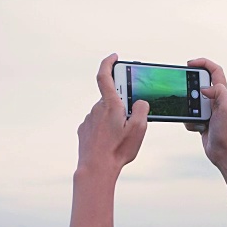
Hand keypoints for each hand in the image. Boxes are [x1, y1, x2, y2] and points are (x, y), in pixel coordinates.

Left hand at [76, 54, 148, 179]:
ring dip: (114, 119)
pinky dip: (105, 128)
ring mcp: (89, 119)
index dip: (109, 63)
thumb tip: (140, 102)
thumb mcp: (139, 129)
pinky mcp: (84, 130)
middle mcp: (97, 108)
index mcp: (110, 104)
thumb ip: (142, 110)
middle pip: (111, 98)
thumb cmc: (118, 150)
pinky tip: (111, 142)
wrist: (96, 169)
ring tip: (121, 137)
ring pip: (105, 112)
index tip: (115, 57)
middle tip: (131, 119)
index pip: (105, 75)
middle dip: (122, 105)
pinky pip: (97, 123)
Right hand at [185, 58, 226, 168]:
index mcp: (223, 94)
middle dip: (191, 91)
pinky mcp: (202, 120)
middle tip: (189, 99)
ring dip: (190, 110)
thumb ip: (219, 92)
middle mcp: (216, 100)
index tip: (189, 64)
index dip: (202, 63)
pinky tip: (198, 128)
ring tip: (199, 120)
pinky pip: (189, 115)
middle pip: (199, 85)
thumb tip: (204, 88)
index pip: (214, 71)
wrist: (225, 152)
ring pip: (191, 102)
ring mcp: (208, 110)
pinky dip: (190, 121)